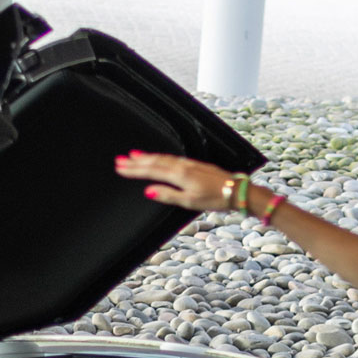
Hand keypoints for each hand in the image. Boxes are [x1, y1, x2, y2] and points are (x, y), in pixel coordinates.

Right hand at [115, 150, 240, 212]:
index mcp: (179, 175)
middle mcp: (183, 166)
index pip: (151, 171)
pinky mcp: (195, 164)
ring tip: (133, 156)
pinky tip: (158, 159)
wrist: (237, 191)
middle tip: (120, 160)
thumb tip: (148, 191)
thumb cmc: (216, 198)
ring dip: (147, 157)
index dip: (134, 169)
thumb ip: (168, 195)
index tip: (120, 168)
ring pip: (163, 158)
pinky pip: (172, 158)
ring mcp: (189, 164)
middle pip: (155, 162)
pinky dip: (161, 157)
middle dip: (137, 161)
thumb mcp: (190, 202)